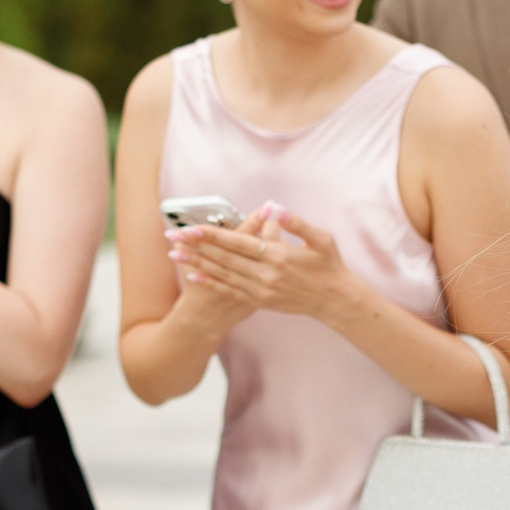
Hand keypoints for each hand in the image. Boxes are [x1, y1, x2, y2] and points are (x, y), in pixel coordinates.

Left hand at [169, 206, 362, 323]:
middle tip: (173, 237)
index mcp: (278, 256)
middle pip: (223, 258)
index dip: (212, 235)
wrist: (336, 300)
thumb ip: (297, 223)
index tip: (191, 227)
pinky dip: (211, 283)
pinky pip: (230, 290)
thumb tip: (276, 208)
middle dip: (196, 247)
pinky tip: (193, 276)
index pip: (238, 243)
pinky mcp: (260, 300)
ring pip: (222, 274)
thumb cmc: (330, 266)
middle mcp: (266, 275)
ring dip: (197, 264)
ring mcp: (261, 290)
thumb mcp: (321, 239)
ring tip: (175, 255)